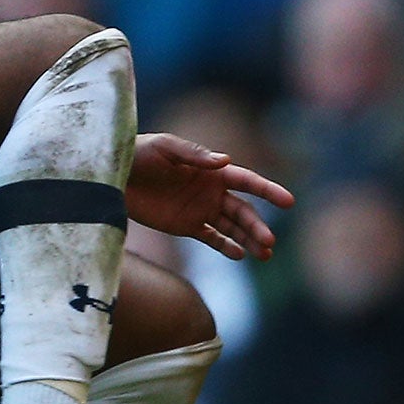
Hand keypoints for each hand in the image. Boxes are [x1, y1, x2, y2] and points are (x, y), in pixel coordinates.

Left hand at [126, 133, 294, 261]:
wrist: (114, 176)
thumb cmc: (139, 154)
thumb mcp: (164, 148)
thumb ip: (194, 155)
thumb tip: (225, 161)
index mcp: (211, 171)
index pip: (247, 181)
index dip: (268, 190)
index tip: (288, 201)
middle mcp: (211, 191)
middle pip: (243, 211)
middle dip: (258, 227)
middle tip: (269, 242)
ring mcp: (200, 209)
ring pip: (232, 228)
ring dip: (249, 240)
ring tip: (264, 254)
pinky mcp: (185, 226)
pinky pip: (211, 238)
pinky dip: (226, 247)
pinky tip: (240, 255)